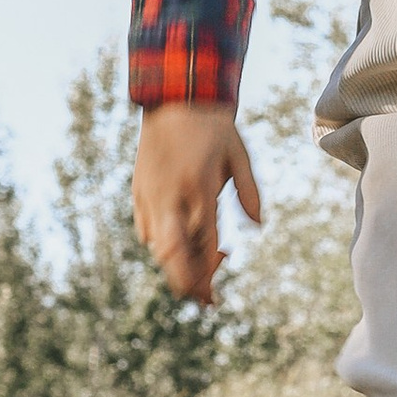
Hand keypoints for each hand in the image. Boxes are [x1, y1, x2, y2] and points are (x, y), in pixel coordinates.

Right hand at [133, 102, 261, 302]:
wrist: (175, 97)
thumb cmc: (213, 127)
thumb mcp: (240, 155)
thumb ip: (249, 191)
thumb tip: (257, 225)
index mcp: (200, 187)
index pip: (204, 243)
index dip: (210, 272)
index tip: (216, 296)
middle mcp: (171, 196)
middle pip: (172, 255)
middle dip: (187, 284)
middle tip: (205, 299)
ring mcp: (151, 195)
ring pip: (157, 246)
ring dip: (177, 265)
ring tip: (200, 271)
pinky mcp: (138, 192)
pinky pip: (146, 230)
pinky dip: (161, 246)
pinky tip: (179, 247)